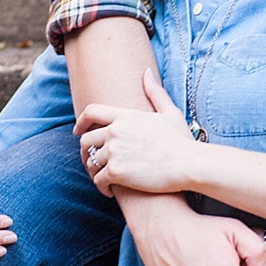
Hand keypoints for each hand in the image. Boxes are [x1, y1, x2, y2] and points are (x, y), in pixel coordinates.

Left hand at [76, 70, 199, 196]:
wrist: (188, 164)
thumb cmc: (182, 141)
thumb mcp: (169, 112)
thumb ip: (155, 92)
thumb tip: (147, 73)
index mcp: (125, 116)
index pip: (91, 112)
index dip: (81, 122)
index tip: (78, 131)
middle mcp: (115, 131)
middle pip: (86, 140)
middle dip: (86, 152)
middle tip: (93, 163)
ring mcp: (114, 151)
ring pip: (91, 162)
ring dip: (94, 172)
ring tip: (104, 180)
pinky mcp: (116, 171)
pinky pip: (98, 180)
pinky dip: (102, 187)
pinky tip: (110, 192)